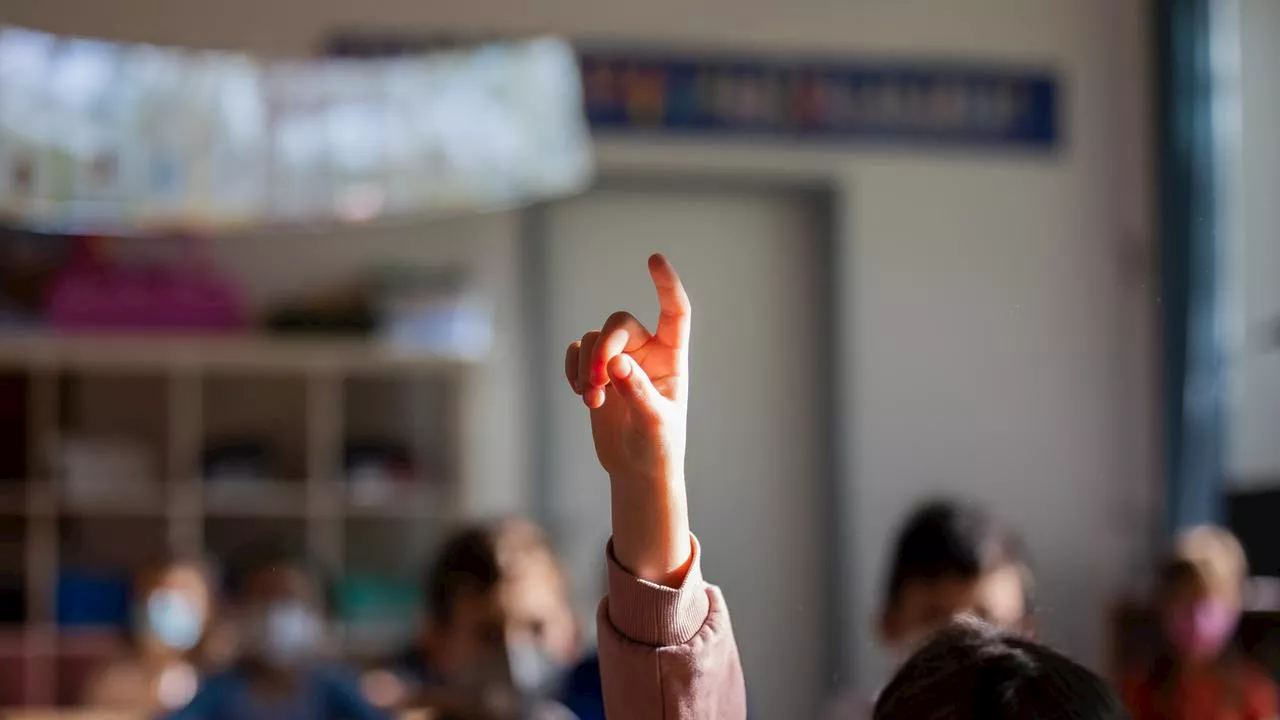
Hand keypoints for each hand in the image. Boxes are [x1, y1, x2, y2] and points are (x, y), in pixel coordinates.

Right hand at [565, 253, 692, 584]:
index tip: (654, 260)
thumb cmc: (656, 447)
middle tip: (597, 382)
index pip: (674, 312)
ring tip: (591, 401)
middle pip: (618, 324)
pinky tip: (581, 394)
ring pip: (594, 339)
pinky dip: (573, 368)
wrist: (636, 469)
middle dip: (603, 349)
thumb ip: (637, 391)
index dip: (665, 285)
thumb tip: (617, 364)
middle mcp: (646, 353)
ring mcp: (620, 361)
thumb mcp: (653, 422)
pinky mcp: (597, 374)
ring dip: (586, 367)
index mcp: (672, 359)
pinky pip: (577, 352)